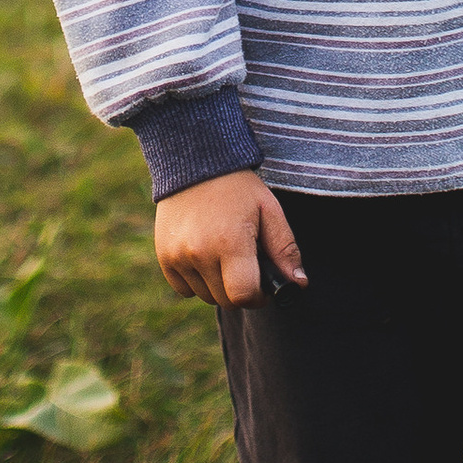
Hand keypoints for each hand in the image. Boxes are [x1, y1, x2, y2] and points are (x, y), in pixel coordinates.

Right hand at [154, 168, 307, 306]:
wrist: (195, 162)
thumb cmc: (238, 187)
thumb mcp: (269, 210)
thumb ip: (285, 250)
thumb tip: (299, 286)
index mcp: (230, 242)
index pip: (244, 296)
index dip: (259, 296)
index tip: (263, 284)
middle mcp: (200, 253)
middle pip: (226, 301)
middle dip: (241, 290)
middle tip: (246, 266)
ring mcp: (178, 256)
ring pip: (206, 296)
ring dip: (219, 286)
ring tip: (224, 255)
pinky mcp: (164, 257)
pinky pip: (184, 290)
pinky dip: (197, 282)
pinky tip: (204, 256)